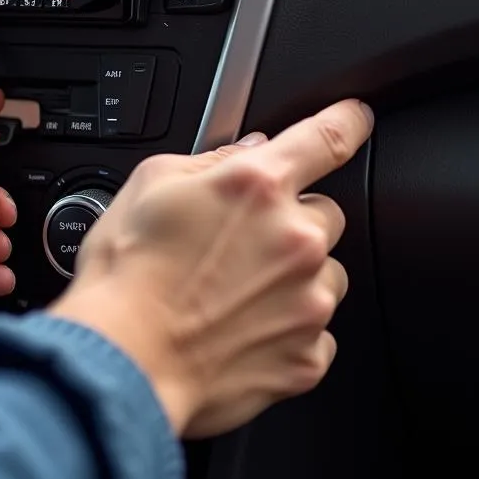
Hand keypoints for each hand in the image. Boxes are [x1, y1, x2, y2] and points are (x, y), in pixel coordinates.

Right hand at [51, 99, 372, 437]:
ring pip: (326, 275)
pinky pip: (316, 332)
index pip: (326, 137)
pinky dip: (286, 328)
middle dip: (291, 221)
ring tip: (232, 292)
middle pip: (325, 214)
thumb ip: (210, 160)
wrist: (123, 359)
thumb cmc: (126, 274)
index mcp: (256, 186)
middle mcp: (294, 239)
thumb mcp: (149, 183)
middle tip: (239, 243)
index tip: (356, 119)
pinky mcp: (307, 356)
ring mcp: (308, 301)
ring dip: (293, 276)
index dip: (347, 121)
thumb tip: (248, 153)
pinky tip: (238, 329)